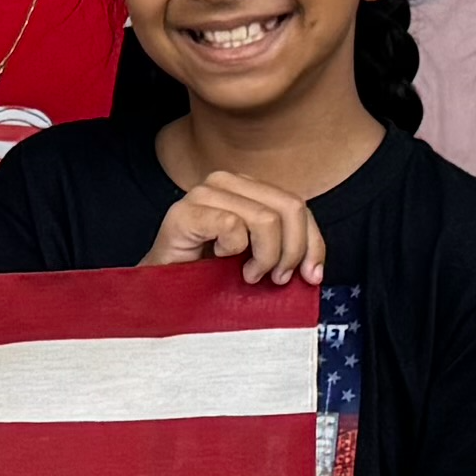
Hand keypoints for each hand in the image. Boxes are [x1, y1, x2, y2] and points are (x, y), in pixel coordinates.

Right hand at [140, 170, 320, 284]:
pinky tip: (220, 261)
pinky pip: (233, 226)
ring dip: (265, 256)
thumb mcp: (259, 259)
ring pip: (266, 218)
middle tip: (275, 278)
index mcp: (247, 188)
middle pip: (290, 207)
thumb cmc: (209, 277)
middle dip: (291, 251)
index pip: (297, 205)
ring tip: (248, 275)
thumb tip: (314, 267)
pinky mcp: (184, 213)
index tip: (311, 275)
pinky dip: (234, 250)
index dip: (313, 242)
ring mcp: (203, 193)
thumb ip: (286, 249)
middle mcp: (226, 182)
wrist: (161, 293)